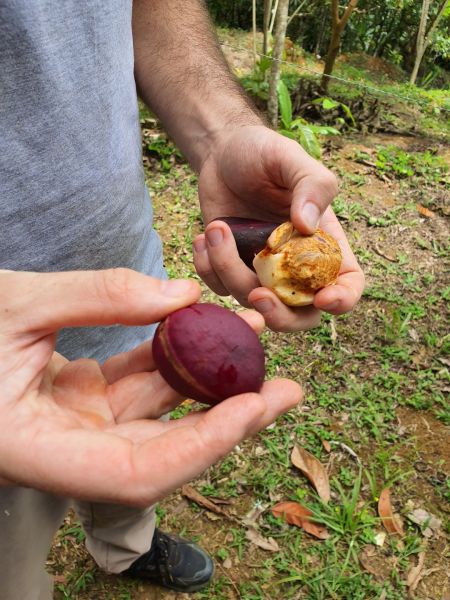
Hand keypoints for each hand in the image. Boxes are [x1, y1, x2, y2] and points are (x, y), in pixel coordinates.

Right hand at [0, 269, 300, 504]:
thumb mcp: (16, 303)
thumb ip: (102, 295)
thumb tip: (183, 293)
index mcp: (36, 452)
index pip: (137, 474)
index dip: (202, 446)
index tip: (254, 406)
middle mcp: (65, 450)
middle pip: (163, 451)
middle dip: (228, 420)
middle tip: (287, 388)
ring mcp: (75, 424)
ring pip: (156, 412)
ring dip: (207, 379)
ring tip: (256, 341)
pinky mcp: (80, 397)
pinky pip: (137, 380)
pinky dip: (173, 356)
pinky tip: (204, 327)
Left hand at [193, 125, 363, 331]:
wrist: (221, 153)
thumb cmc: (264, 153)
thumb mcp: (290, 158)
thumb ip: (311, 185)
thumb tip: (307, 225)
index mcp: (324, 243)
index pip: (347, 284)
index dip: (341, 300)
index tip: (322, 298)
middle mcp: (296, 265)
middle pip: (300, 315)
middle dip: (280, 315)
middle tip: (256, 295)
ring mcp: (262, 271)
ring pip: (252, 301)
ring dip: (229, 271)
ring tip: (215, 229)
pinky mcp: (230, 268)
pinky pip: (220, 288)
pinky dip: (208, 269)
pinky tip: (202, 237)